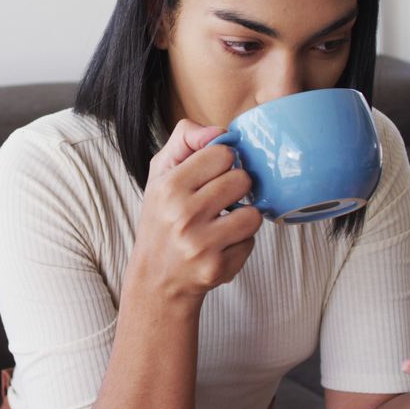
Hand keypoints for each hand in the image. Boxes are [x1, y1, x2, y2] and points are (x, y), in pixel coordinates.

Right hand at [126, 119, 262, 304]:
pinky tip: (220, 245)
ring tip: (223, 222)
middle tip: (218, 199)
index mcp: (169, 187)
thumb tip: (220, 131)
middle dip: (235, 188)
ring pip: (253, 213)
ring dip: (242, 217)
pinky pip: (251, 242)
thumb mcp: (160, 174)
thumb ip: (185, 140)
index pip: (222, 153)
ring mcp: (201, 244)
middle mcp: (183, 215)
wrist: (156, 278)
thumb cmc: (161, 218)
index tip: (211, 174)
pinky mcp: (217, 268)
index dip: (222, 162)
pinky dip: (240, 242)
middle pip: (242, 180)